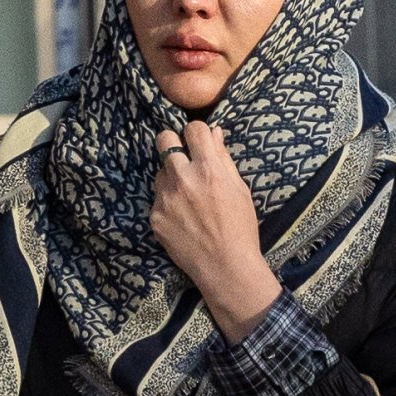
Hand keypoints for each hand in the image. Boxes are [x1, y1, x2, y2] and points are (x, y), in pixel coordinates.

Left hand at [150, 120, 280, 336]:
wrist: (225, 267)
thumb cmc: (240, 228)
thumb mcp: (240, 189)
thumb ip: (223, 158)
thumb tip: (214, 132)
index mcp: (208, 169)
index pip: (193, 128)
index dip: (198, 132)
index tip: (200, 142)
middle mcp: (183, 179)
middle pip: (164, 139)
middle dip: (173, 143)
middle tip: (184, 158)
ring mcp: (165, 199)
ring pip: (160, 171)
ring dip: (171, 177)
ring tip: (188, 198)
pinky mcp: (155, 217)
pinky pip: (157, 198)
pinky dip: (168, 203)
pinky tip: (183, 218)